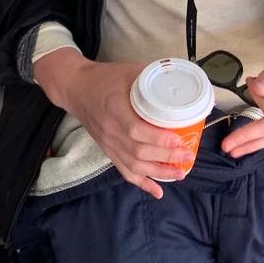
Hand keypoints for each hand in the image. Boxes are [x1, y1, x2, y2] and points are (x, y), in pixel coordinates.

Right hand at [32, 50, 186, 198]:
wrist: (76, 89)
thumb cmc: (104, 78)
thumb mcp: (129, 71)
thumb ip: (152, 78)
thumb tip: (180, 82)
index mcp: (115, 109)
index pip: (136, 130)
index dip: (158, 139)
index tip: (178, 139)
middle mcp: (111, 130)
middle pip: (138, 151)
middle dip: (165, 157)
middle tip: (187, 156)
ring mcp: (108, 143)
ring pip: (133, 165)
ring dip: (158, 173)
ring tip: (180, 173)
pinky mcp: (108, 150)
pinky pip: (124, 171)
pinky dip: (142, 183)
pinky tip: (157, 191)